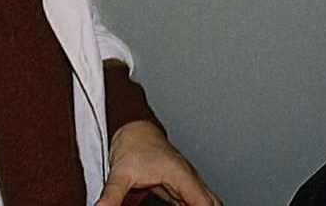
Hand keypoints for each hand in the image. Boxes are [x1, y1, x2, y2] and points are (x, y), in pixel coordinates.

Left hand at [94, 120, 221, 205]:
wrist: (132, 127)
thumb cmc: (131, 144)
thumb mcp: (120, 173)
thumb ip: (112, 194)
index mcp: (180, 174)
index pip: (204, 203)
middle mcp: (189, 178)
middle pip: (212, 203)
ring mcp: (187, 183)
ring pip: (208, 203)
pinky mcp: (181, 189)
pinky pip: (196, 204)